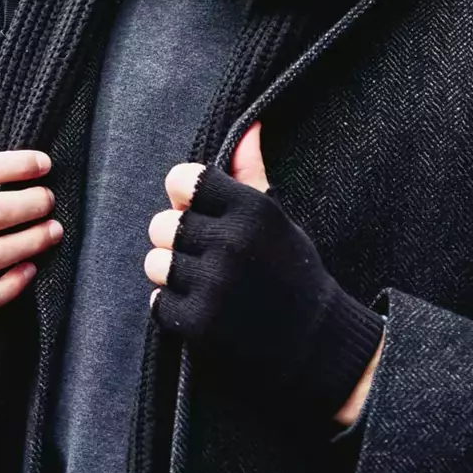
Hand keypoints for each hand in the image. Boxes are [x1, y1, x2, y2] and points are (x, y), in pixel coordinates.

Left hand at [146, 125, 384, 432]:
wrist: (318, 346)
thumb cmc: (294, 275)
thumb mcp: (279, 221)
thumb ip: (252, 173)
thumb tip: (248, 126)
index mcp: (252, 209)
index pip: (181, 180)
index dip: (185, 197)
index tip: (200, 213)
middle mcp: (231, 243)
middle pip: (161, 224)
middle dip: (178, 241)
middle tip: (206, 257)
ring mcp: (214, 285)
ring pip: (155, 263)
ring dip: (173, 275)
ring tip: (205, 284)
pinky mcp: (200, 324)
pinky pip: (158, 302)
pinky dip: (175, 308)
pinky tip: (204, 309)